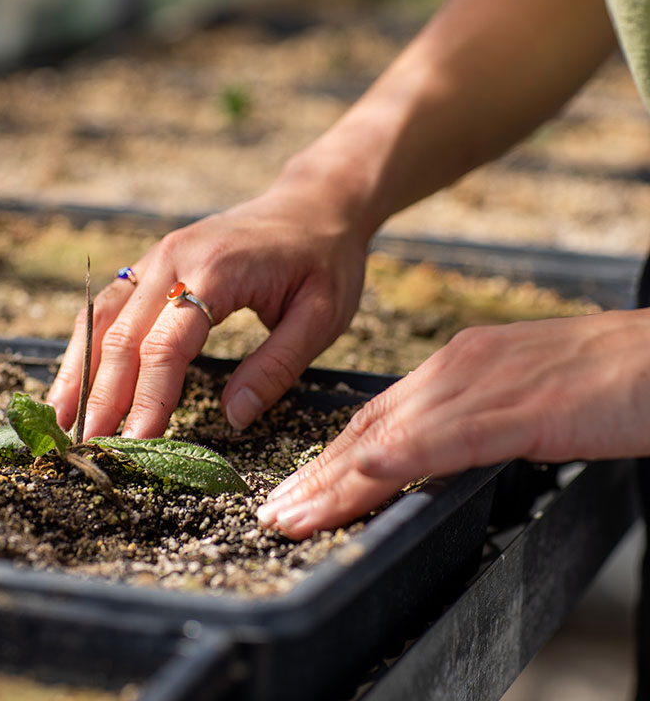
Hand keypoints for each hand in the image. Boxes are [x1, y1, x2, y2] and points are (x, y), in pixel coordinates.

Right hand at [46, 183, 367, 439]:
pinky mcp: (158, 262)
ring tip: (60, 417)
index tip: (136, 444)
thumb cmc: (324, 261)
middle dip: (103, 395)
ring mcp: (160, 256)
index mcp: (218, 271)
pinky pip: (112, 303)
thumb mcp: (321, 316)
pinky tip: (78, 373)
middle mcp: (176, 259)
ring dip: (80, 368)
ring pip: (104, 317)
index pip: (169, 344)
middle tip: (86, 446)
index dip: (149, 398)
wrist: (315, 204)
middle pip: (124, 334)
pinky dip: (90, 341)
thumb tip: (235, 418)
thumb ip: (277, 366)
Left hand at [257, 309, 649, 537]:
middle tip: (276, 508)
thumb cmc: (602, 378)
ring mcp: (484, 385)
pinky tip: (363, 477)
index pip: (378, 415)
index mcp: (457, 364)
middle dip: (317, 473)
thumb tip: (439, 452)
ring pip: (393, 436)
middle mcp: (458, 368)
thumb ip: (473, 418)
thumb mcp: (518, 395)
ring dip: (338, 480)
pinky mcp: (521, 407)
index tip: (300, 487)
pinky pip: (446, 437)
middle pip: (369, 426)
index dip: (332, 456)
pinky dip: (399, 458)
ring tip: (295, 515)